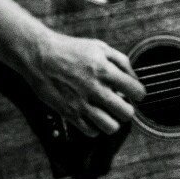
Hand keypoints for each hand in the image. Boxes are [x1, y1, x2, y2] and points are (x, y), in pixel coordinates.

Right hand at [27, 31, 145, 135]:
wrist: (40, 55)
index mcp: (106, 70)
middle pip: (126, 113)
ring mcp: (82, 103)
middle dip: (128, 110)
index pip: (136, 91)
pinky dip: (95, 127)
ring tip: (108, 113)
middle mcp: (95, 89)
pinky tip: (92, 116)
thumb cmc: (71, 49)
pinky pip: (90, 131)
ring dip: (113, 121)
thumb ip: (122, 61)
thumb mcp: (100, 47)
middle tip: (121, 105)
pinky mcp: (69, 113)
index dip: (139, 94)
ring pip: (110, 127)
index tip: (135, 94)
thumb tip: (134, 78)